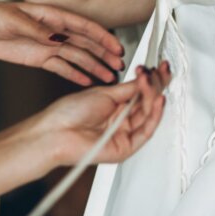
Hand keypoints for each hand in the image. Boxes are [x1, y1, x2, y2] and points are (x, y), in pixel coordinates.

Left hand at [0, 0, 124, 85]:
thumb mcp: (14, 21)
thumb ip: (38, 30)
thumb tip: (59, 38)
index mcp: (52, 17)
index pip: (84, 28)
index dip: (103, 37)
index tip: (117, 47)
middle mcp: (54, 31)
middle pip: (86, 44)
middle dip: (104, 55)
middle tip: (119, 67)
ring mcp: (47, 45)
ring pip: (77, 57)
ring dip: (93, 67)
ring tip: (108, 77)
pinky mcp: (38, 58)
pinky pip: (61, 67)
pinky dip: (74, 74)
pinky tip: (86, 81)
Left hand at [37, 61, 170, 165]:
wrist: (55, 132)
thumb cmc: (69, 113)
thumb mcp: (103, 93)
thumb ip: (128, 89)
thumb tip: (146, 79)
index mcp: (115, 106)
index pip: (141, 93)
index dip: (152, 80)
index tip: (159, 67)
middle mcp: (122, 120)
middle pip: (147, 103)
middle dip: (155, 85)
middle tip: (158, 71)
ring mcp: (125, 134)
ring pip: (148, 115)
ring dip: (154, 96)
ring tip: (153, 80)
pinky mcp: (126, 148)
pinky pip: (146, 132)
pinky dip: (154, 115)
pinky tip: (157, 100)